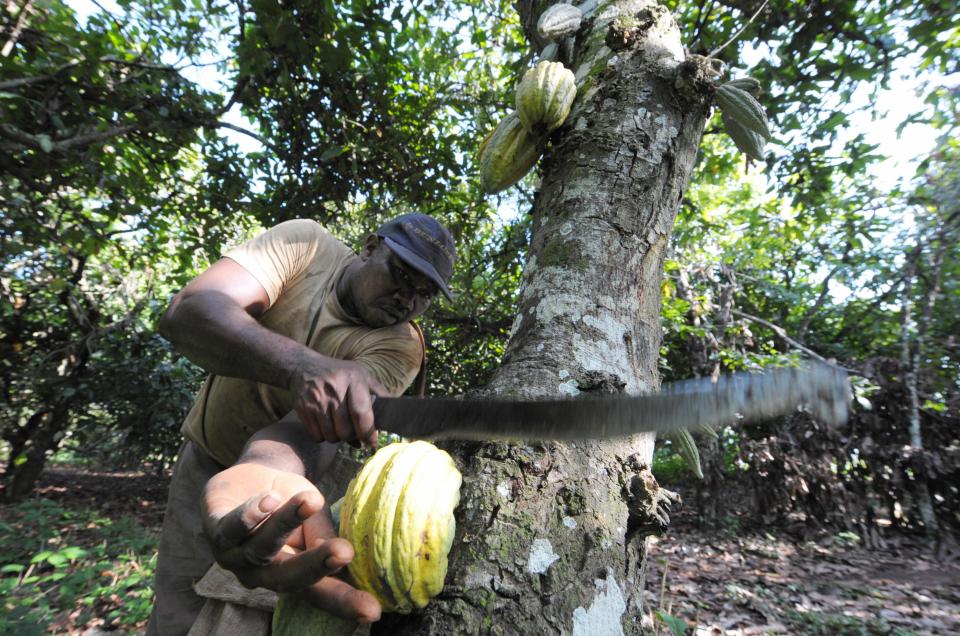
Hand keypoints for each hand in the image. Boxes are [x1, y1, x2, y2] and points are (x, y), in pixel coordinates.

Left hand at [202, 463, 381, 622]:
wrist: (257, 472)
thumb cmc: (291, 501)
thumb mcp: (314, 519)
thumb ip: (322, 538)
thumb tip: (344, 559)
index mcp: (291, 575)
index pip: (320, 593)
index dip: (345, 603)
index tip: (373, 611)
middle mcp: (261, 573)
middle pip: (289, 578)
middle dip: (316, 565)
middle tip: (345, 552)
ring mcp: (235, 556)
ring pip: (261, 548)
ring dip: (285, 525)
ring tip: (311, 501)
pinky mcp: (215, 529)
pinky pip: (231, 527)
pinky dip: (251, 515)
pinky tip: (269, 500)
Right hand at [288, 356, 386, 446]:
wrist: (303, 367)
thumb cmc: (339, 373)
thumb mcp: (361, 374)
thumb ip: (378, 392)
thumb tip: (394, 411)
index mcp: (353, 379)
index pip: (361, 412)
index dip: (368, 432)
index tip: (371, 442)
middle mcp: (334, 390)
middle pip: (345, 430)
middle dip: (352, 436)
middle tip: (353, 431)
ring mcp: (316, 400)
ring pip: (331, 436)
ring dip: (338, 437)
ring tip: (339, 426)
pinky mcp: (303, 409)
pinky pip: (317, 436)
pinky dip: (323, 436)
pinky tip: (326, 424)